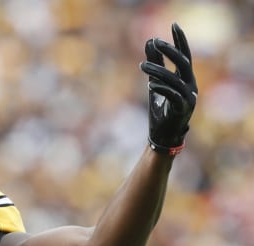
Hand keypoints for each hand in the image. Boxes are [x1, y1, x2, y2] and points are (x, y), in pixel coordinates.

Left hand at [139, 23, 197, 155]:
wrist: (163, 135)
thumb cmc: (160, 109)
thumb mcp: (155, 83)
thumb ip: (155, 64)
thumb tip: (149, 42)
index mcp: (186, 78)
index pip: (185, 55)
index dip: (180, 40)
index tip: (173, 24)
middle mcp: (190, 85)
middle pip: (183, 62)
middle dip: (170, 51)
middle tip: (155, 42)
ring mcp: (188, 97)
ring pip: (175, 79)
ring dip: (157, 70)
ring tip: (141, 65)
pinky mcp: (181, 109)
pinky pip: (173, 95)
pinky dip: (161, 88)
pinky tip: (150, 84)